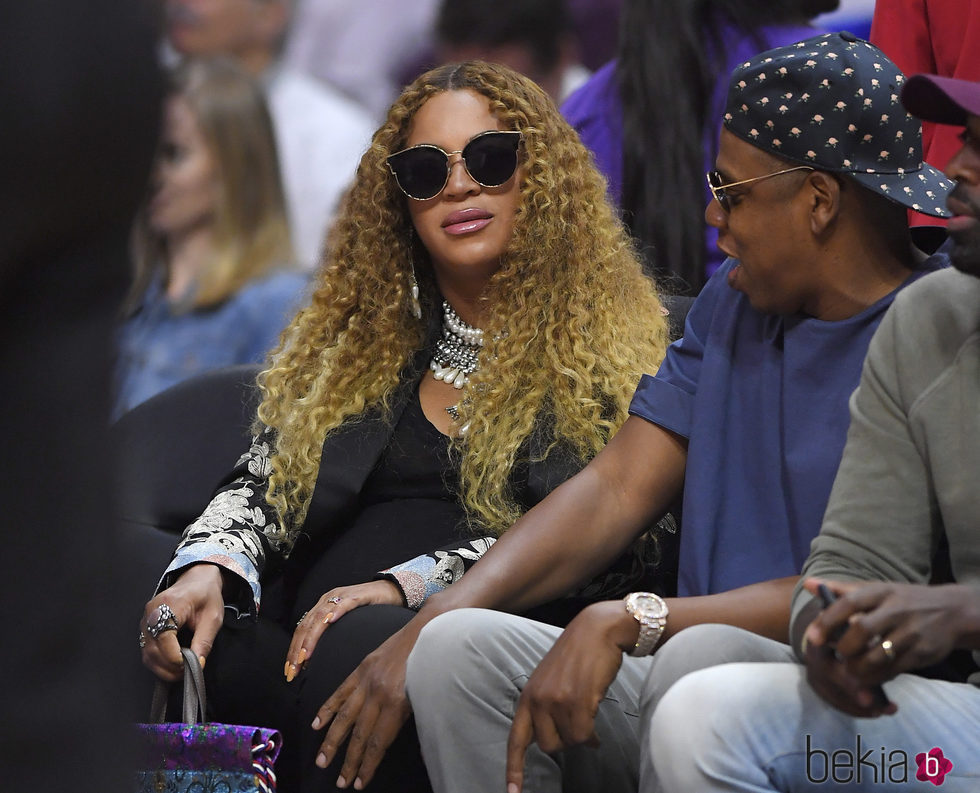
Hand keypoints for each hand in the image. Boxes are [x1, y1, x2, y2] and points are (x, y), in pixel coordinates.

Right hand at [140, 564, 224, 681]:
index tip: (189, 665)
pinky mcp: (145, 627)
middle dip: (169, 667)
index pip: (164, 638)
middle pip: (152, 649)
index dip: (174, 657)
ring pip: (147, 653)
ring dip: (163, 668)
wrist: (197, 580)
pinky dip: (158, 662)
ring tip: (181, 670)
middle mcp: (152, 612)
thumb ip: (204, 641)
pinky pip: (147, 650)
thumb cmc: (206, 595)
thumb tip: (198, 664)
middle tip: (187, 672)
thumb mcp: (213, 617)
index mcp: (169, 605)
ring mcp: (146, 619)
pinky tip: (173, 664)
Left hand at [285, 579, 403, 681]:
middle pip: (306, 626)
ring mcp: (341, 596)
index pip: (302, 630)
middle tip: (294, 670)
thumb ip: (330, 636)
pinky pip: (343, 604)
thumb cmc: (368, 610)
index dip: (293, 651)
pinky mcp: (356, 596)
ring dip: (311, 639)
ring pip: (320, 618)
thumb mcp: (345, 624)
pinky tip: (329, 622)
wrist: (390, 591)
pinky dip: (335, 613)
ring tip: (305, 656)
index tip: (291, 671)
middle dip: (298, 650)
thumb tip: (313, 660)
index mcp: (322, 607)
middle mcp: (327, 600)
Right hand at [310, 616, 426, 789]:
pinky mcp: (362, 667)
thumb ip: (405, 718)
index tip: (359, 783)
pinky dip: (327, 708)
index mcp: (396, 702)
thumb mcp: (426, 695)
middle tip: (340, 782)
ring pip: (345, 716)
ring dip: (332, 740)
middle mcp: (378, 692)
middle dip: (349, 761)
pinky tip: (317, 724)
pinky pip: (341, 691)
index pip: (377, 742)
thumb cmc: (434, 665)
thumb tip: (388, 742)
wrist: (430, 628)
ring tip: (322, 759)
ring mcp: (367, 679)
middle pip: (359, 734)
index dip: (367, 765)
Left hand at [505, 600, 637, 792]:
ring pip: (570, 742)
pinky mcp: (578, 701)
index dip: (514, 768)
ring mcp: (557, 700)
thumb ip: (547, 706)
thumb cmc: (578, 656)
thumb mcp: (550, 679)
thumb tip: (560, 740)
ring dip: (581, 736)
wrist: (597, 630)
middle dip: (566, 742)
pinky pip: (584, 736)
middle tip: (578, 729)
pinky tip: (597, 731)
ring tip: (588, 721)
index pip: (516, 738)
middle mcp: (538, 699)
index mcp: (527, 696)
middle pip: (549, 747)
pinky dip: (592, 737)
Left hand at [801, 579, 977, 715]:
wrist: (952, 611)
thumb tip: (809, 584)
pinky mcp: (921, 653)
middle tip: (836, 656)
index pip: (850, 602)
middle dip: (843, 647)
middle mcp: (896, 610)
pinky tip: (869, 675)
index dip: (828, 620)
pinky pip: (893, 670)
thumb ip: (842, 589)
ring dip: (857, 667)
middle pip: (861, 630)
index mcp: (881, 591)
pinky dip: (876, 676)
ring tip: (849, 669)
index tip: (812, 637)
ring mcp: (910, 632)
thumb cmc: (904, 600)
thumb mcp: (877, 589)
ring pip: (877, 655)